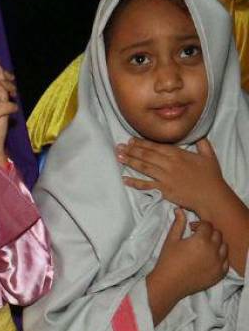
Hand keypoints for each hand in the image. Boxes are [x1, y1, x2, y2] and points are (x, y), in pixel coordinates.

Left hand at [118, 137, 233, 215]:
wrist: (211, 196)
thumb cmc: (211, 176)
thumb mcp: (209, 156)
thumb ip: (203, 143)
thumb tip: (200, 134)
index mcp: (179, 155)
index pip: (156, 146)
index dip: (142, 143)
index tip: (131, 140)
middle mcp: (169, 164)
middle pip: (147, 155)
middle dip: (131, 150)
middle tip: (119, 146)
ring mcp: (165, 177)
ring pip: (144, 167)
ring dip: (130, 162)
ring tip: (118, 157)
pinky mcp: (163, 190)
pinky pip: (146, 185)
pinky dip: (134, 182)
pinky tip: (124, 179)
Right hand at [150, 210, 228, 299]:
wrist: (167, 284)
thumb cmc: (167, 262)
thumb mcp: (171, 241)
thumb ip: (178, 224)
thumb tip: (179, 210)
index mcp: (201, 240)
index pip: (207, 225)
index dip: (199, 225)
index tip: (191, 229)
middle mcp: (213, 250)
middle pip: (217, 234)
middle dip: (208, 233)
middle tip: (197, 238)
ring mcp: (218, 263)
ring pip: (224, 247)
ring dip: (216, 245)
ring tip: (204, 249)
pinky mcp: (219, 273)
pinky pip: (226, 261)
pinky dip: (219, 258)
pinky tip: (208, 260)